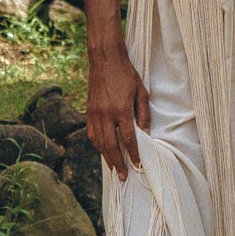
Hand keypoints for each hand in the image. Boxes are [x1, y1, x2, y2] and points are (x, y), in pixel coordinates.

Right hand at [87, 47, 150, 180]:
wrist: (105, 59)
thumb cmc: (127, 74)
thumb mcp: (142, 92)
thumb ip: (143, 114)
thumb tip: (145, 133)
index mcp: (121, 110)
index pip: (128, 139)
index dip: (133, 154)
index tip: (137, 165)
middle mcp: (106, 114)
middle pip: (111, 146)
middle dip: (118, 163)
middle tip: (123, 176)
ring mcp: (95, 113)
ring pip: (99, 142)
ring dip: (106, 157)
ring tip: (114, 168)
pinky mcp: (89, 111)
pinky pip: (92, 133)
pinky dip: (97, 145)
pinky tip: (103, 151)